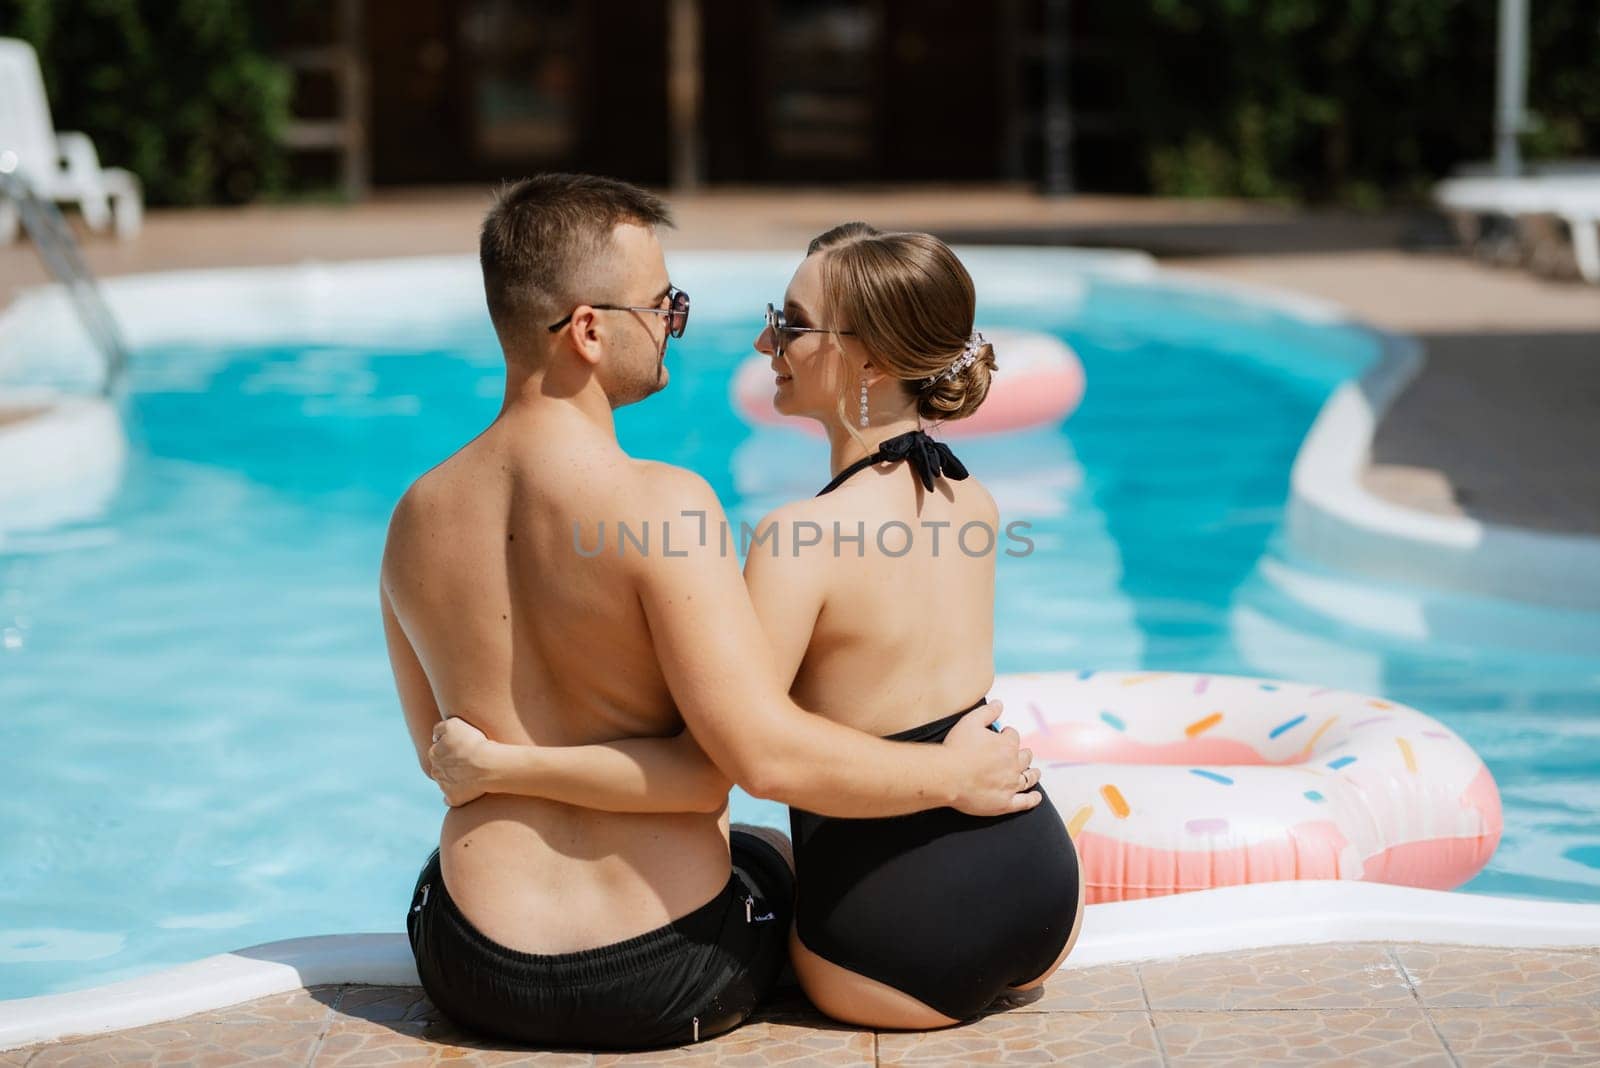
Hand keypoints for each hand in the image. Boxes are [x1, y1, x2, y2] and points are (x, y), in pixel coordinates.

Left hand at [428, 717, 499, 806]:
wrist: (487, 765)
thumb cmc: (472, 742)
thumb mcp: (454, 724)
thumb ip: (440, 728)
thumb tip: (435, 737)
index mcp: (434, 753)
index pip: (438, 749)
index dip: (451, 747)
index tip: (463, 747)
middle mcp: (435, 771)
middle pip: (440, 767)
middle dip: (450, 764)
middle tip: (468, 760)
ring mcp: (444, 786)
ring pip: (445, 782)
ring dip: (454, 779)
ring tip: (472, 773)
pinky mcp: (453, 798)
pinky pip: (451, 798)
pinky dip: (457, 795)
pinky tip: (467, 790)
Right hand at [942, 700, 1040, 816]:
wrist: (947, 776)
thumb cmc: (956, 750)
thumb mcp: (970, 722)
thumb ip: (987, 712)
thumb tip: (999, 705)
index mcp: (1007, 745)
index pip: (1013, 736)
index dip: (1008, 734)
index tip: (1003, 735)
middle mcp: (1013, 765)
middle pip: (1025, 757)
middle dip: (1022, 753)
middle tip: (1016, 754)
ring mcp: (1010, 785)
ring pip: (1028, 778)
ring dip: (1032, 773)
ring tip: (1034, 772)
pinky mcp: (1005, 803)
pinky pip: (1024, 802)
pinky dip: (1032, 799)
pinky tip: (1035, 796)